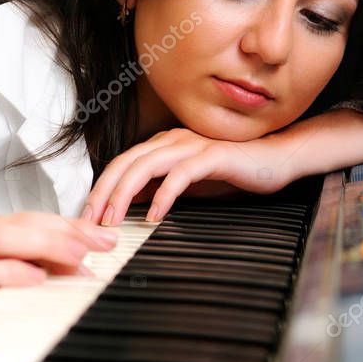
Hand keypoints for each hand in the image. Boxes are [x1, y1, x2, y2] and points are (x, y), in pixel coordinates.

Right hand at [0, 209, 119, 361]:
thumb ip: (9, 263)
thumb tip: (68, 262)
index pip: (24, 217)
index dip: (65, 224)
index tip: (100, 234)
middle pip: (19, 222)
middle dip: (66, 231)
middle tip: (102, 243)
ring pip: (3, 238)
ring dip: (48, 246)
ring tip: (80, 258)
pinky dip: (11, 274)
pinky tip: (37, 279)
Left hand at [81, 127, 296, 226]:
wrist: (275, 159)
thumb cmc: (231, 172)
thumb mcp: (186, 184)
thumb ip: (158, 188)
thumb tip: (127, 205)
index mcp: (162, 145)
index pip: (121, 164)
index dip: (100, 188)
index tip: (87, 216)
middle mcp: (172, 140)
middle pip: (125, 164)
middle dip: (103, 193)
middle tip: (90, 221)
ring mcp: (192, 145)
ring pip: (146, 166)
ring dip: (125, 194)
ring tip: (114, 220)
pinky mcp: (213, 156)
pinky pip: (181, 174)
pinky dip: (164, 194)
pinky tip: (155, 215)